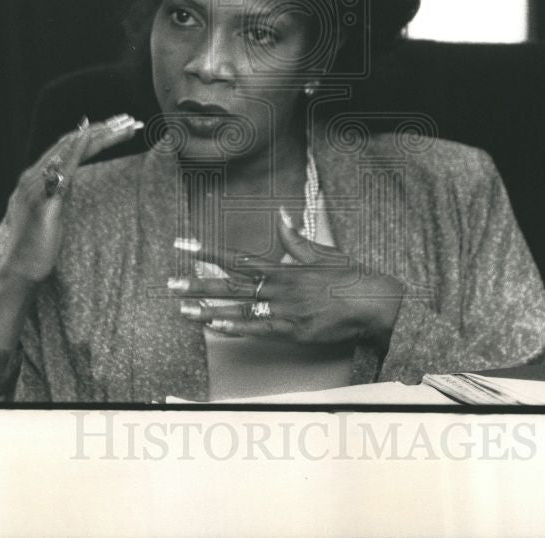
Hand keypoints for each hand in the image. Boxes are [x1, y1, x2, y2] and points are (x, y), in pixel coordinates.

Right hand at [0, 113, 143, 285]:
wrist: (20, 270)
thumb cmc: (37, 245)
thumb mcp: (52, 211)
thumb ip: (59, 192)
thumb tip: (71, 178)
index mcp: (35, 178)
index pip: (68, 147)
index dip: (94, 134)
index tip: (119, 127)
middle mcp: (33, 176)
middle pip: (71, 142)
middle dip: (103, 129)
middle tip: (130, 120)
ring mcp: (36, 187)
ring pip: (70, 149)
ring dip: (100, 134)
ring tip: (125, 126)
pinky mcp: (44, 200)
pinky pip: (62, 168)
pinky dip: (77, 149)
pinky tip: (92, 138)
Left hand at [169, 212, 403, 349]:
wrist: (373, 303)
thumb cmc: (349, 277)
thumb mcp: (321, 252)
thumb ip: (295, 237)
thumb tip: (282, 213)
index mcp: (283, 267)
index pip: (237, 257)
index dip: (208, 250)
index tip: (184, 245)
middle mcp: (279, 287)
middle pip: (231, 284)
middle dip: (198, 283)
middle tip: (171, 283)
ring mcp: (285, 311)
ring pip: (239, 309)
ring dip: (208, 310)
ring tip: (183, 309)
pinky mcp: (293, 331)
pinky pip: (258, 330)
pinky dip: (235, 328)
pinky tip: (214, 327)